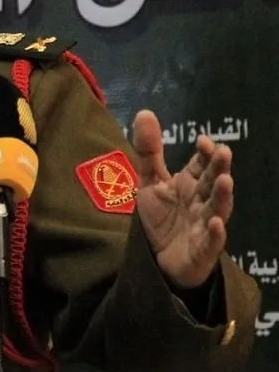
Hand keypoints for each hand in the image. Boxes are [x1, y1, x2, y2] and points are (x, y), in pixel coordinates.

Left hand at [132, 110, 233, 288]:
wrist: (159, 260)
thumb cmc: (161, 218)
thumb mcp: (150, 181)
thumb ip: (149, 150)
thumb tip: (145, 112)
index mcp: (191, 185)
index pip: (201, 165)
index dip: (204, 154)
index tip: (203, 141)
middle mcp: (201, 203)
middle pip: (212, 184)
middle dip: (218, 169)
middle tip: (223, 152)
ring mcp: (204, 227)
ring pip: (217, 210)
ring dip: (222, 196)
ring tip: (226, 180)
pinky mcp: (202, 251)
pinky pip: (211, 242)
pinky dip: (215, 233)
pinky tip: (216, 223)